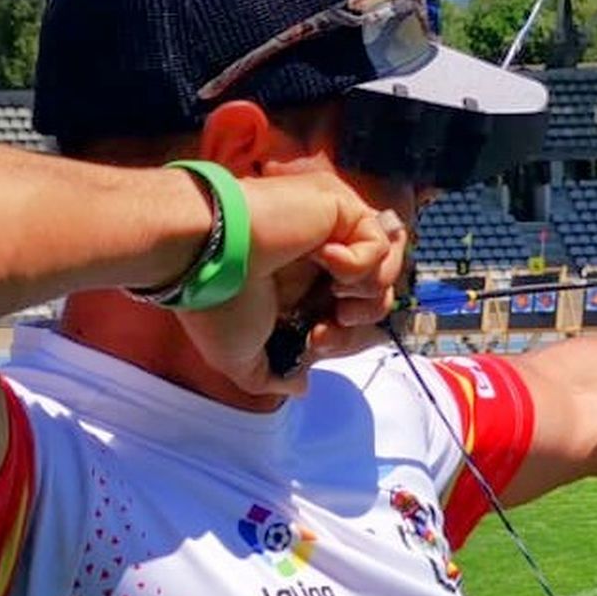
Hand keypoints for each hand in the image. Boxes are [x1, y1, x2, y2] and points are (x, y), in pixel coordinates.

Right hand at [177, 169, 408, 395]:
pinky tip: (324, 256)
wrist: (209, 256)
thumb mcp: (239, 357)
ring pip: (387, 269)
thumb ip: (271, 375)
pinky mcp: (342, 208)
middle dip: (356, 325)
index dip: (344, 337)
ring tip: (334, 294)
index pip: (350, 313)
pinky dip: (359, 261)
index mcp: (299, 287)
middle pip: (375, 295)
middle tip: (321, 330)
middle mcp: (319, 258)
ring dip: (365, 294)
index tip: (313, 343)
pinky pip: (378, 242)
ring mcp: (332, 231)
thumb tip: (299, 386)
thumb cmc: (217, 301)